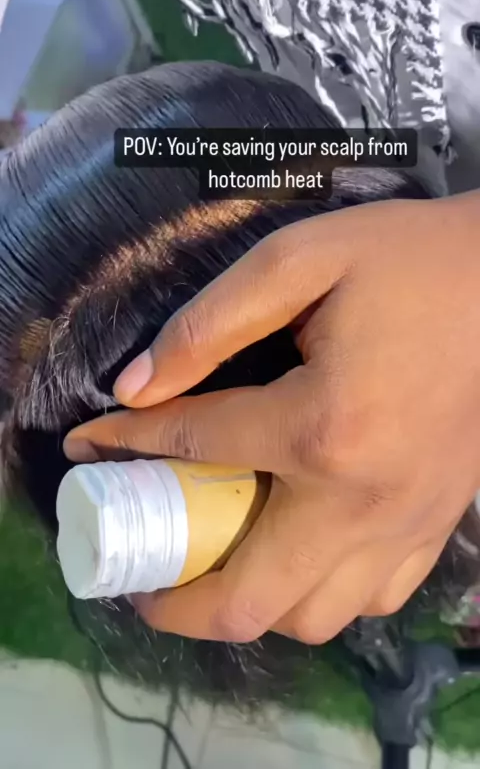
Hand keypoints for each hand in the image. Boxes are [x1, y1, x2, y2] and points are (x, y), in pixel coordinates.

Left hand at [64, 193, 479, 643]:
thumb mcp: (301, 258)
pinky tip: (301, 547)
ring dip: (250, 602)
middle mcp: (362, 499)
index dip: (127, 447)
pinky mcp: (437, 523)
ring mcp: (406, 524)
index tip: (89, 446)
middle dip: (175, 601)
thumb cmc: (407, 261)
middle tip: (143, 573)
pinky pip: (372, 600)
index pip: (195, 448)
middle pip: (248, 598)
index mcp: (320, 426)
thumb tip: (136, 385)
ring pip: (313, 617)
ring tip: (221, 558)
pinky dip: (322, 593)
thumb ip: (211, 322)